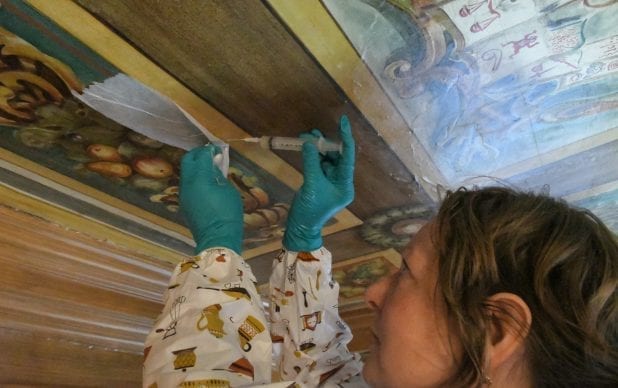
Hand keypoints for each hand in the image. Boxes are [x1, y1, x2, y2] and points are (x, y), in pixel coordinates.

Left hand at [180, 145, 242, 253]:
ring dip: (195, 166)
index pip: (202, 156)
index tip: (218, 148)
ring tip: (209, 167)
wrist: (217, 240)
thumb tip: (215, 166)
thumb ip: (220, 176)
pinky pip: (187, 183)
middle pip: (188, 160)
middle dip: (198, 154)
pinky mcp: (184, 202)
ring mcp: (184, 194)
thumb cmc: (228, 214)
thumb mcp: (229, 191)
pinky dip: (195, 177)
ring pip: (185, 172)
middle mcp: (188, 183)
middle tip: (210, 154)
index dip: (210, 150)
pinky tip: (206, 182)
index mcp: (200, 179)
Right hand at [283, 115, 354, 251]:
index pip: (348, 157)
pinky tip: (304, 146)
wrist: (300, 226)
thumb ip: (311, 162)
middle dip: (325, 143)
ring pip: (326, 159)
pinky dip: (312, 155)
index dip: (345, 138)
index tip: (342, 121)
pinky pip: (317, 164)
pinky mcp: (319, 182)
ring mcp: (330, 181)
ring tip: (306, 136)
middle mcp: (340, 181)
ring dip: (317, 148)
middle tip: (312, 132)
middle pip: (336, 156)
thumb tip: (309, 142)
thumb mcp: (311, 185)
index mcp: (345, 184)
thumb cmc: (310, 210)